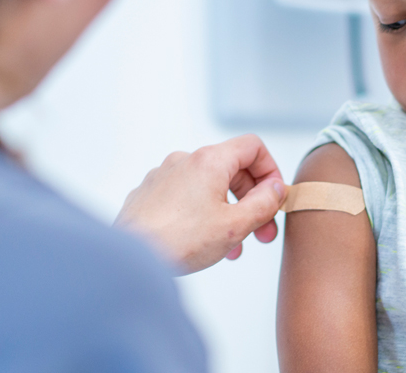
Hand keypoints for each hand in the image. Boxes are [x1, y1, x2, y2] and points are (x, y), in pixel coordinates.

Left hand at [114, 134, 286, 273]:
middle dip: (252, 200)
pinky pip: (184, 197)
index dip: (271, 170)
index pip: (253, 147)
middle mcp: (184, 161)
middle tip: (261, 232)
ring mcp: (163, 176)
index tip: (274, 197)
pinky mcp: (148, 194)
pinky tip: (201, 241)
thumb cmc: (178, 241)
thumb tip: (276, 189)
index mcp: (209, 161)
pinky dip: (201, 213)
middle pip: (231, 168)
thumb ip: (264, 203)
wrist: (129, 258)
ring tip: (233, 246)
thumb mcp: (235, 225)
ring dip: (228, 211)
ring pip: (208, 186)